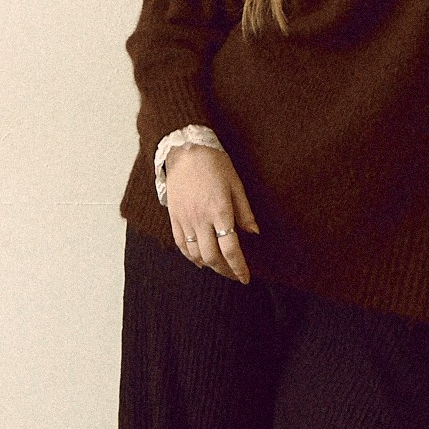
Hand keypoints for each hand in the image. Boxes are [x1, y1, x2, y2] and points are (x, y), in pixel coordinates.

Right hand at [165, 142, 260, 282]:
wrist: (185, 151)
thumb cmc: (215, 164)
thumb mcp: (236, 185)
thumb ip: (245, 212)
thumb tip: (254, 233)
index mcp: (220, 211)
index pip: (230, 249)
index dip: (239, 267)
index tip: (245, 278)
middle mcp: (201, 219)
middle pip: (212, 257)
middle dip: (225, 270)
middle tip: (235, 275)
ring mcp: (185, 219)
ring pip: (195, 254)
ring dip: (209, 265)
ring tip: (220, 267)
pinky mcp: (174, 217)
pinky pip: (180, 244)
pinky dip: (190, 257)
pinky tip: (199, 261)